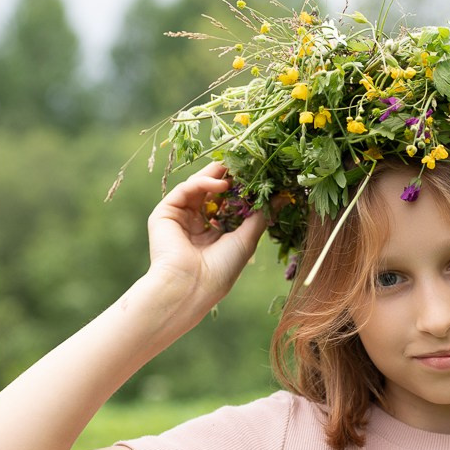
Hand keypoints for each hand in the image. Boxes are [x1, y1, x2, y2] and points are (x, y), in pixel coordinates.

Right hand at [145, 160, 266, 305]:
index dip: (241, 187)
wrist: (191, 287)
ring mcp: (179, 216)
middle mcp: (195, 222)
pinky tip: (221, 185)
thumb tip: (284, 196)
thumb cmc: (221, 270)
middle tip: (246, 162)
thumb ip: (262, 215)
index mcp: (213, 230)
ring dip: (217, 175)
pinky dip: (203, 182)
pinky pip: (185, 189)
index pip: (227, 201)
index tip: (258, 173)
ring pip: (197, 185)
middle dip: (228, 175)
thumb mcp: (247, 239)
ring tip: (237, 169)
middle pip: (211, 189)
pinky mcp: (165, 213)